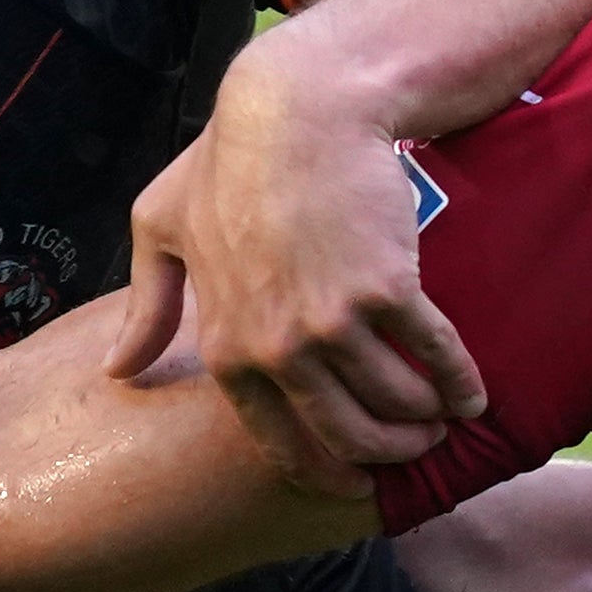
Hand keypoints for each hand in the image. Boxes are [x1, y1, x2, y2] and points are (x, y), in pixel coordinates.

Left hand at [108, 39, 480, 496]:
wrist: (297, 110)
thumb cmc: (228, 161)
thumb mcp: (163, 227)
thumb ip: (148, 304)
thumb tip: (117, 369)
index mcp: (226, 345)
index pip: (278, 438)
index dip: (321, 470)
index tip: (351, 481)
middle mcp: (277, 347)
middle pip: (345, 434)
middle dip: (386, 454)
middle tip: (413, 450)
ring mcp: (333, 323)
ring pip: (394, 405)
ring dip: (425, 422)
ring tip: (443, 419)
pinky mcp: (387, 291)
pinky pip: (434, 356)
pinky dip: (460, 384)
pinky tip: (474, 397)